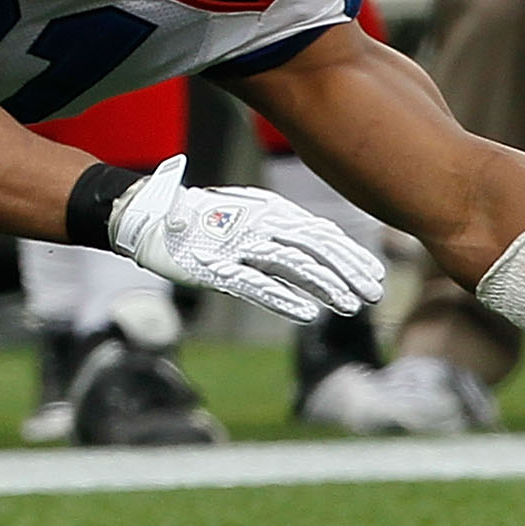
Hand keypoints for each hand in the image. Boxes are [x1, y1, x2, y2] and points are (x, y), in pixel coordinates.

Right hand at [108, 155, 385, 324]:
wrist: (150, 216)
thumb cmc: (198, 219)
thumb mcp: (245, 217)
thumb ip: (276, 231)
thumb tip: (310, 249)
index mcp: (270, 211)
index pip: (321, 233)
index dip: (350, 255)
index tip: (374, 274)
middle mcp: (261, 223)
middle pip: (316, 248)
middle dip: (348, 272)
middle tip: (374, 293)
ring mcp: (240, 244)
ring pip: (294, 265)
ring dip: (326, 287)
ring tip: (350, 306)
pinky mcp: (218, 266)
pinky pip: (256, 284)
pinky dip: (283, 299)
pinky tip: (307, 313)